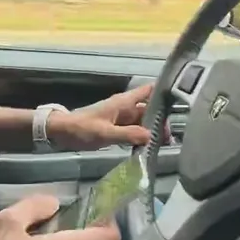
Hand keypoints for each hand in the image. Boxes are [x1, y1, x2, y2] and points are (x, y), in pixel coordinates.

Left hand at [48, 83, 172, 150]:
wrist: (61, 133)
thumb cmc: (82, 129)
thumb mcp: (105, 133)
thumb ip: (128, 134)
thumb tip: (151, 136)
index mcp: (123, 102)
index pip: (149, 91)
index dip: (163, 94)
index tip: (178, 103)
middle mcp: (125, 107)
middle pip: (149, 109)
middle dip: (160, 121)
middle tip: (168, 138)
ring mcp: (120, 118)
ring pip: (142, 121)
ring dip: (152, 131)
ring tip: (162, 145)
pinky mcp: (116, 128)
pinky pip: (134, 130)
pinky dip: (141, 136)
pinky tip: (147, 147)